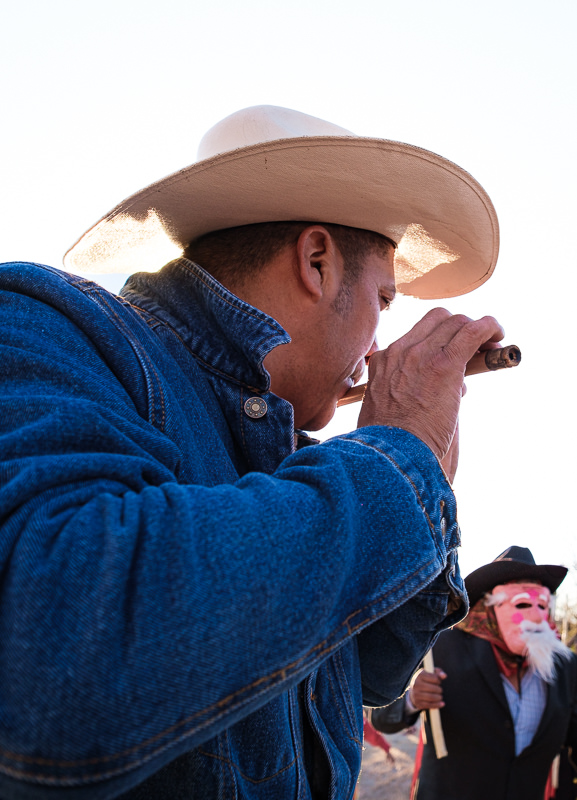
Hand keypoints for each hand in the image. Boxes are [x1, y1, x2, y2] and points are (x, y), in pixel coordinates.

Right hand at [357, 309, 503, 468]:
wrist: (391, 452)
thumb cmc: (391, 442)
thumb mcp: (388, 409)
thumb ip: (413, 393)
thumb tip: (454, 389)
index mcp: (384, 362)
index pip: (416, 335)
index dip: (440, 338)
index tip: (453, 352)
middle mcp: (401, 351)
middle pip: (437, 320)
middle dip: (459, 327)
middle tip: (477, 347)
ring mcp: (421, 354)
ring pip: (456, 321)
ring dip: (478, 329)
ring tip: (492, 344)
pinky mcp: (445, 364)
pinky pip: (473, 331)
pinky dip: (490, 327)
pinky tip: (499, 334)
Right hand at [409, 667, 445, 709]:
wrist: (413, 691)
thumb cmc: (425, 680)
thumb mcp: (430, 674)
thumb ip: (438, 673)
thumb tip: (444, 675)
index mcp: (419, 675)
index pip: (435, 678)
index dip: (439, 681)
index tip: (438, 682)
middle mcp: (416, 684)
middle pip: (434, 689)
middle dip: (440, 690)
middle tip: (440, 690)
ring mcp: (416, 694)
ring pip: (432, 697)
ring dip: (439, 697)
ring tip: (440, 696)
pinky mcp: (418, 703)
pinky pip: (430, 705)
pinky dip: (438, 705)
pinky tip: (442, 703)